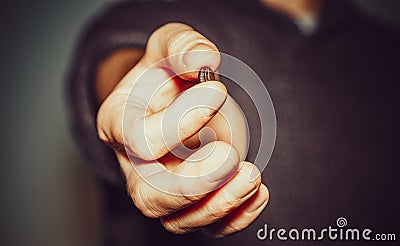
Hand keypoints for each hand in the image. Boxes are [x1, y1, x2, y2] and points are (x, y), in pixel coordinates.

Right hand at [97, 23, 268, 236]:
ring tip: (250, 176)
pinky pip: (207, 226)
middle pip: (150, 196)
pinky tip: (257, 192)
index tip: (217, 90)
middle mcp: (135, 165)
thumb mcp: (168, 46)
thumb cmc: (166, 73)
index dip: (179, 121)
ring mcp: (161, 188)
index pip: (139, 139)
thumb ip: (182, 46)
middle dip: (192, 183)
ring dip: (217, 204)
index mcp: (119, 123)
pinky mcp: (189, 202)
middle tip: (229, 155)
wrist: (171, 97)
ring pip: (177, 221)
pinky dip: (235, 218)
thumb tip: (205, 60)